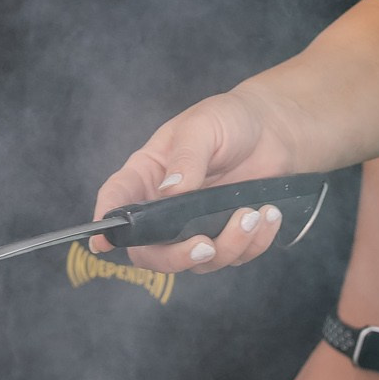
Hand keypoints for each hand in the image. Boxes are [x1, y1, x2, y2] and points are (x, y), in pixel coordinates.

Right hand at [93, 88, 299, 275]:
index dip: (105, 223)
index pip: (117, 200)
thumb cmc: (230, 119)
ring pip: (196, 260)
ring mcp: (194, 225)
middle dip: (176, 257)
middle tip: (206, 246)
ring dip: (228, 246)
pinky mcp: (226, 236)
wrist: (276, 129)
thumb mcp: (203, 127)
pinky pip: (234, 257)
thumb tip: (169, 191)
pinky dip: (253, 243)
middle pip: (150, 250)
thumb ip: (186, 159)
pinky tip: (268, 215)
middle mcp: (164, 207)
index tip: (102, 242)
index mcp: (147, 173)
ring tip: (253, 215)